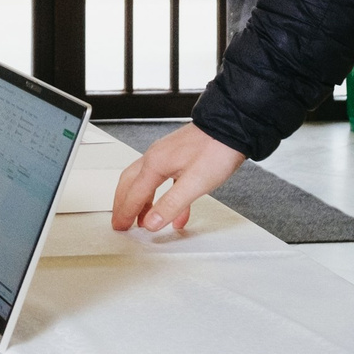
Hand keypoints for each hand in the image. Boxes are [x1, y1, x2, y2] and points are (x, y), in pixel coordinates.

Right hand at [113, 123, 244, 231]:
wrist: (233, 127)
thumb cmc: (217, 149)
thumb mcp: (195, 183)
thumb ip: (171, 205)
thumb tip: (151, 222)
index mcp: (155, 163)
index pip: (133, 193)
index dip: (125, 213)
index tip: (120, 226)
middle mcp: (157, 157)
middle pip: (131, 184)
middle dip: (124, 204)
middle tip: (120, 222)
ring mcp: (167, 155)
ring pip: (146, 182)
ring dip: (142, 202)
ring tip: (142, 219)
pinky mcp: (180, 157)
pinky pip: (165, 181)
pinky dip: (165, 198)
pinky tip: (177, 213)